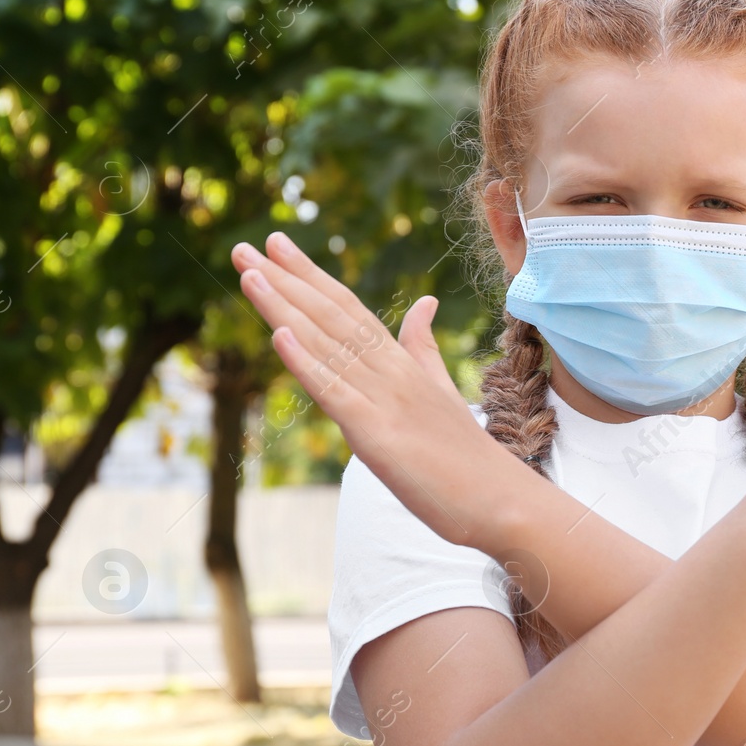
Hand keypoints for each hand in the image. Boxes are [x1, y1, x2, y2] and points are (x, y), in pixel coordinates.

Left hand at [229, 232, 518, 549]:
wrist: (499, 499)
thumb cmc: (467, 455)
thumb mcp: (441, 389)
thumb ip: (423, 347)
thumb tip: (424, 303)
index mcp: (402, 364)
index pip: (349, 309)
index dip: (311, 277)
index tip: (276, 246)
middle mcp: (391, 373)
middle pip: (331, 318)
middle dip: (286, 281)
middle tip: (245, 247)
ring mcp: (384, 401)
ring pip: (327, 347)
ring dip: (284, 309)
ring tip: (250, 275)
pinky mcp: (377, 435)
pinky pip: (335, 393)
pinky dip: (306, 362)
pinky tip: (279, 335)